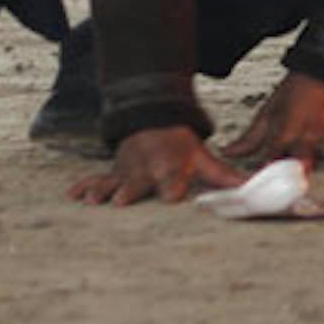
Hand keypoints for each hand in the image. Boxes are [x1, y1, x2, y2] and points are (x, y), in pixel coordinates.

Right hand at [69, 126, 244, 206]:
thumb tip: (251, 188)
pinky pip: (95, 179)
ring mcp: (126, 172)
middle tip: (122, 201)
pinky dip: (83, 186)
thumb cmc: (182, 147)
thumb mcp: (203, 159)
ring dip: (102, 190)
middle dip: (131, 191)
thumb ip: (224, 177)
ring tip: (93, 201)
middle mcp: (147, 170)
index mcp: (171, 168)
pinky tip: (72, 196)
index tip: (171, 197)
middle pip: (138, 182)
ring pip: (113, 181)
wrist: (154, 123)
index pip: (173, 180)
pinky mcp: (112, 173)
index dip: (173, 188)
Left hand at [216, 73, 323, 170]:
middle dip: (303, 164)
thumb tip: (227, 152)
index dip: (264, 169)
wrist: (318, 72)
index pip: (270, 153)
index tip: (259, 186)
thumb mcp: (266, 114)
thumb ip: (250, 138)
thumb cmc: (290, 95)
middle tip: (304, 175)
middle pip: (303, 151)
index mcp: (282, 131)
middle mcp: (304, 134)